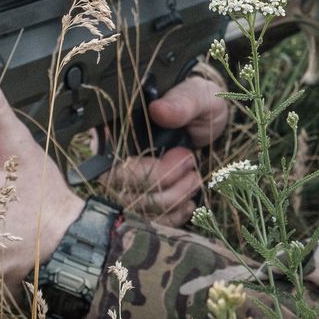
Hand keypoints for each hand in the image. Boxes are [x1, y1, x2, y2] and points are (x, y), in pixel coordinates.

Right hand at [104, 73, 229, 228]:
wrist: (206, 121)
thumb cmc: (197, 103)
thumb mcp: (196, 96)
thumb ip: (181, 101)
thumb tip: (159, 110)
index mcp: (117, 128)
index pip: (112, 162)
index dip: (146, 169)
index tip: (183, 155)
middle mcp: (112, 157)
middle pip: (121, 190)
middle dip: (165, 184)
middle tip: (191, 164)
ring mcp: (124, 181)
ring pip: (135, 209)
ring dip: (171, 200)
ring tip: (194, 179)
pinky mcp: (140, 199)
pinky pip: (147, 222)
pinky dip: (171, 217)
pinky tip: (187, 202)